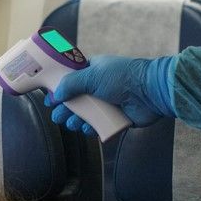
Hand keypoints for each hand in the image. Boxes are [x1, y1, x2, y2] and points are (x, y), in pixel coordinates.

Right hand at [44, 55, 175, 133]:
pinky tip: (88, 130)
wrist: (150, 92)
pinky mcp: (116, 118)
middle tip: (58, 116)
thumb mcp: (92, 75)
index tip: (50, 99)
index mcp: (93, 71)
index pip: (71, 80)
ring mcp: (108, 102)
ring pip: (86, 115)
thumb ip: (71, 84)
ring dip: (77, 120)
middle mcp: (100, 86)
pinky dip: (92, 129)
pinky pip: (100, 126)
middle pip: (76, 100)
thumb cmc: (122, 78)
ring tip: (72, 124)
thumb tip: (55, 94)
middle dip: (66, 109)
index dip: (59, 89)